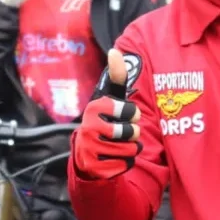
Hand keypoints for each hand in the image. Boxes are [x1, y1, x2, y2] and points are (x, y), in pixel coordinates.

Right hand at [72, 49, 141, 179]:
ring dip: (130, 149)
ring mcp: (91, 149)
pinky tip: (112, 159)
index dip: (132, 114)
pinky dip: (124, 163)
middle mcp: (89, 128)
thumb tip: (115, 50)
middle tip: (120, 132)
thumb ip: (116, 77)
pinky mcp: (96, 168)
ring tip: (116, 145)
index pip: (131, 111)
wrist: (87, 154)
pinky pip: (126, 165)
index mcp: (93, 108)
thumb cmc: (103, 121)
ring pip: (131, 150)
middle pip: (133, 132)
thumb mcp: (109, 99)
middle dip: (132, 133)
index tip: (122, 114)